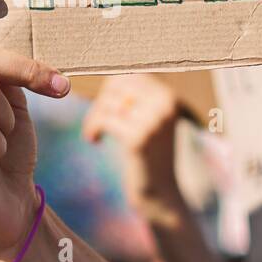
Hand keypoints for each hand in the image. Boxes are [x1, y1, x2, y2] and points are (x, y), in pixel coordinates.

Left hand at [81, 74, 181, 222]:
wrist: (161, 193)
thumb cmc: (148, 153)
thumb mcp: (148, 119)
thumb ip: (132, 95)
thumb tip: (101, 68)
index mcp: (169, 96)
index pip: (128, 76)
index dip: (110, 90)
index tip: (105, 109)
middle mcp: (165, 105)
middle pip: (116, 86)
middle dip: (101, 104)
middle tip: (98, 123)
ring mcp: (154, 122)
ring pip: (108, 104)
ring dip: (95, 118)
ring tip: (95, 133)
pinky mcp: (139, 139)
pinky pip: (104, 120)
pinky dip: (93, 129)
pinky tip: (94, 140)